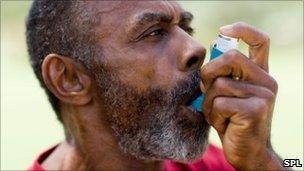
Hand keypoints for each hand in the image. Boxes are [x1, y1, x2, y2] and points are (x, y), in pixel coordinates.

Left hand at [201, 22, 283, 169]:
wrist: (247, 152)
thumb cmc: (231, 121)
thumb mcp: (225, 95)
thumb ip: (219, 78)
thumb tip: (205, 64)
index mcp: (259, 74)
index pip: (260, 41)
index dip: (242, 30)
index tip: (223, 30)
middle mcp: (266, 81)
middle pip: (229, 57)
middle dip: (209, 73)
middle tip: (208, 91)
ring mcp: (264, 95)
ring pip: (219, 84)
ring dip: (208, 102)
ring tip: (217, 114)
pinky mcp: (256, 110)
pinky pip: (219, 103)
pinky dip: (213, 115)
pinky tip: (224, 124)